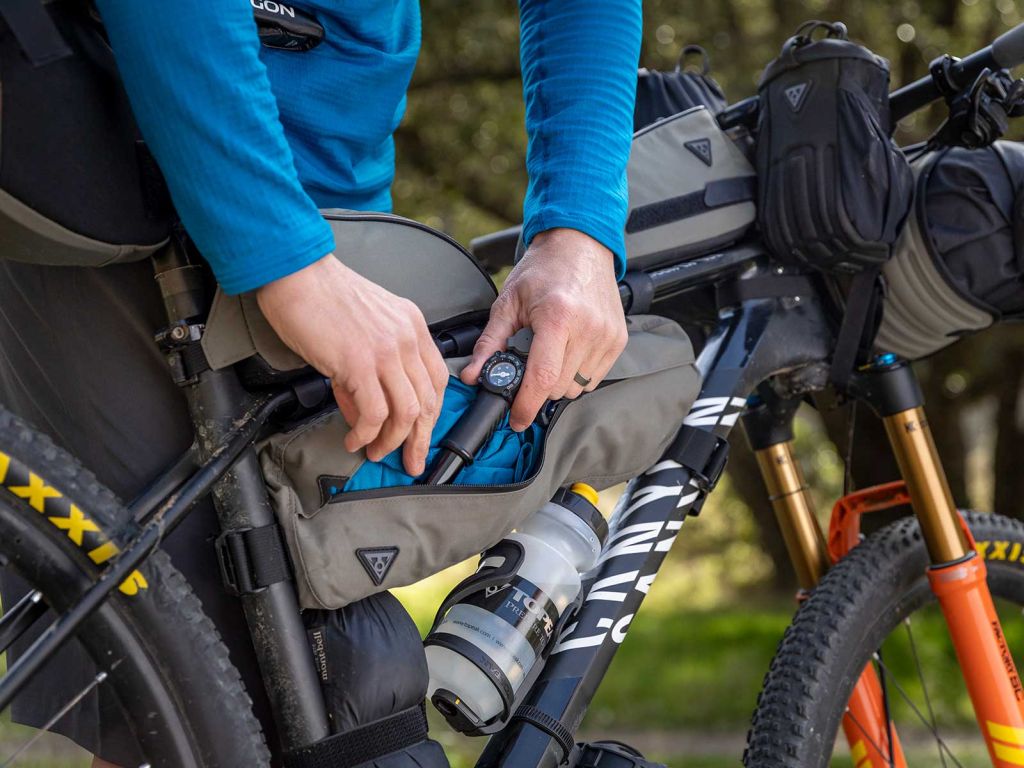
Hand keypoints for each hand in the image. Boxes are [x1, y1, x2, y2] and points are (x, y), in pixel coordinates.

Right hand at [257, 255, 448, 474]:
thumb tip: (364, 412)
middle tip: (410, 460)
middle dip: (419, 438)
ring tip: (374, 451)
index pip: (437, 379)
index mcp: (412, 325)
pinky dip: (366, 433)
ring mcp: (385, 351)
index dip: (431, 414)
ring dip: (392, 441)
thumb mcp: (364, 327)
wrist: (295, 273)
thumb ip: (372, 368)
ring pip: (406, 412)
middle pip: (428, 401)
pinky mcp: (359, 363)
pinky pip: (374, 412)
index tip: (421, 435)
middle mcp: (406, 338)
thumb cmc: (321, 295)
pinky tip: (354, 439)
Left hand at [461, 228, 626, 430]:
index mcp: (558, 316)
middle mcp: (588, 328)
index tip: (516, 419)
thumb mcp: (508, 302)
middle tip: (528, 365)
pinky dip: (577, 374)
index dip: (526, 405)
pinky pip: (594, 377)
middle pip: (558, 387)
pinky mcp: (618, 339)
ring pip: (577, 387)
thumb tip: (473, 376)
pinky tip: (567, 351)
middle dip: (538, 388)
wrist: (580, 245)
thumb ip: (491, 343)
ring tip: (550, 353)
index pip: (542, 377)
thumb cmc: (543, 270)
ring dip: (558, 382)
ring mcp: (607, 335)